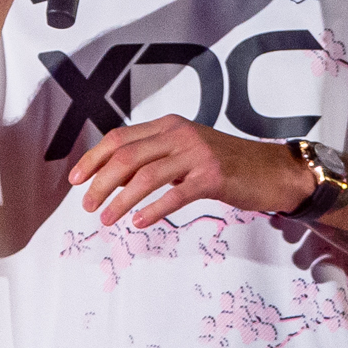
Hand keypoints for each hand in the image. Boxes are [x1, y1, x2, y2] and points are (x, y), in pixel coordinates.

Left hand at [68, 116, 314, 227]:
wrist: (272, 171)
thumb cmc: (227, 165)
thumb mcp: (186, 151)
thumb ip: (155, 156)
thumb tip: (115, 176)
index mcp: (169, 125)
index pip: (119, 138)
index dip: (93, 158)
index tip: (75, 180)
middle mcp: (180, 134)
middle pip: (127, 156)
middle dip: (101, 182)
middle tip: (87, 206)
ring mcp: (197, 154)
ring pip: (146, 175)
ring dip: (121, 199)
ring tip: (107, 219)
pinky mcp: (213, 176)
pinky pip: (176, 194)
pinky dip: (153, 209)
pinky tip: (139, 223)